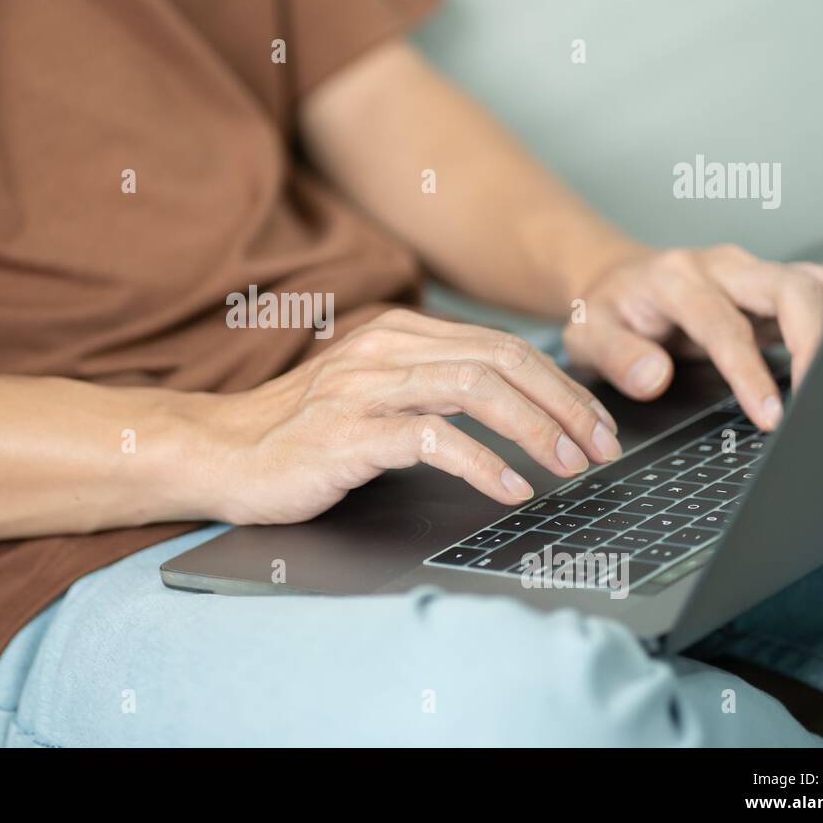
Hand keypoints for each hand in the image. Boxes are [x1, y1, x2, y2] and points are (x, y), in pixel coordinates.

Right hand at [198, 309, 621, 524]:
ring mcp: (364, 388)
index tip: (595, 424)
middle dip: (564, 405)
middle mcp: (385, 350)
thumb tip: (513, 405)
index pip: (502, 346)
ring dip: (536, 429)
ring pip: (476, 389)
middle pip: (501, 360)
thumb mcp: (374, 394)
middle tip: (601, 448)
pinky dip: (482, 463)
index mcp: (398, 334)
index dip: (560, 385)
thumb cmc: (301, 433)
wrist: (221, 453)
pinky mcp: (347, 433)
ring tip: (570, 466)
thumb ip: (431, 386)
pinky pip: (432, 440)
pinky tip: (509, 488)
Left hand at [562, 244, 822, 432]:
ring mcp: (751, 275)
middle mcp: (721, 268)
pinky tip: (822, 368)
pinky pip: (817, 295)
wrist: (613, 282)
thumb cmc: (604, 311)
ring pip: (816, 283)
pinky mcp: (769, 288)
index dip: (751, 372)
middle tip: (816, 400)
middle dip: (815, 342)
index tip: (770, 415)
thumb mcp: (586, 335)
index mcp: (675, 280)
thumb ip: (615, 355)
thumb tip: (655, 378)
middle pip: (792, 287)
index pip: (725, 325)